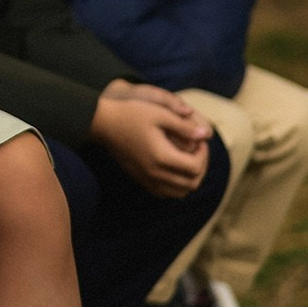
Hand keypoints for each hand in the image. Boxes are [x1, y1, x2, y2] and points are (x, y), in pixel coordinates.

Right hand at [91, 83, 212, 197]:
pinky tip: (173, 169)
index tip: (199, 140)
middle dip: (201, 168)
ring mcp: (146, 178)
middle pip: (191, 183)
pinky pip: (164, 193)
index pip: (195, 167)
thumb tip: (205, 135)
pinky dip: (175, 186)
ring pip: (179, 192)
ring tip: (188, 160)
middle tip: (198, 151)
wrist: (102, 123)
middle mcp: (155, 172)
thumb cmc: (130, 114)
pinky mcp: (139, 179)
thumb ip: (184, 126)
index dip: (204, 154)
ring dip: (190, 179)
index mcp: (162, 156)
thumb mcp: (160, 113)